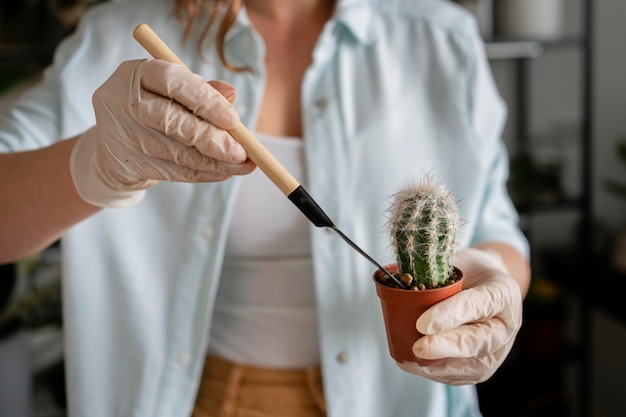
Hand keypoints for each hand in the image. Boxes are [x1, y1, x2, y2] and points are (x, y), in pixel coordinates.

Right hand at [70, 59, 254, 206]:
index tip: (234, 120)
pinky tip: (223, 172)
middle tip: (241, 152)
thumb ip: (204, 90)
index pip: (172, 82)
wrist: (115, 141)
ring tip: (240, 165)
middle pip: (170, 120)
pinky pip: (172, 172)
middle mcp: (124, 101)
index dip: (205, 101)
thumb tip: (232, 94)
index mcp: (137, 73)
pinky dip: (202, 174)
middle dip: (211, 139)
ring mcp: (121, 134)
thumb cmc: (156, 107)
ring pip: (174, 152)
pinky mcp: (126, 163)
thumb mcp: (176, 92)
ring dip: (213, 162)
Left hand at [396, 248, 522, 384]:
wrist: (486, 284)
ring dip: (439, 366)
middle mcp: (505, 325)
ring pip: (472, 367)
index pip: (478, 305)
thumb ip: (438, 273)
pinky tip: (414, 366)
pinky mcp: (483, 366)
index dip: (451, 315)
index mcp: (502, 292)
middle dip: (446, 347)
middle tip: (419, 347)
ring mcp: (497, 350)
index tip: (423, 323)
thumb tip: (403, 284)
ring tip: (410, 360)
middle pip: (477, 342)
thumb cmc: (470, 270)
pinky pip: (462, 375)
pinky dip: (437, 373)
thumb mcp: (458, 261)